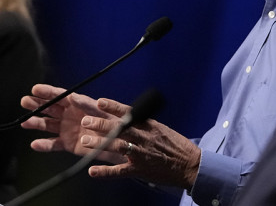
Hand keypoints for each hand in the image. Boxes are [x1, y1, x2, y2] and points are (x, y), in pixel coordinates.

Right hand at [20, 84, 124, 162]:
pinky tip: (35, 144)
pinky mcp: (67, 144)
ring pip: (47, 125)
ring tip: (25, 123)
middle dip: (36, 105)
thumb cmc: (111, 122)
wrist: (118, 141)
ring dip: (36, 123)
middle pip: (49, 108)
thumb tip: (72, 97)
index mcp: (76, 103)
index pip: (59, 95)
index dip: (47, 92)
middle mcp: (68, 115)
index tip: (35, 89)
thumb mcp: (101, 110)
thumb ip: (86, 105)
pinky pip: (53, 144)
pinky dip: (44, 145)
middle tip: (25, 101)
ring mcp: (66, 129)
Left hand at [79, 97, 200, 189]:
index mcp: (150, 126)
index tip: (100, 102)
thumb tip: (128, 116)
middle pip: (119, 129)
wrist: (190, 165)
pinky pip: (119, 171)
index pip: (129, 114)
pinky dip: (105, 172)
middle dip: (101, 125)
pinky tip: (92, 171)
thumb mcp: (162, 129)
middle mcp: (144, 138)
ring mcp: (141, 154)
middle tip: (85, 121)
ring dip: (99, 144)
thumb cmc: (176, 146)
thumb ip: (145, 124)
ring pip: (117, 147)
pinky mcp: (140, 170)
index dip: (113, 108)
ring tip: (84, 141)